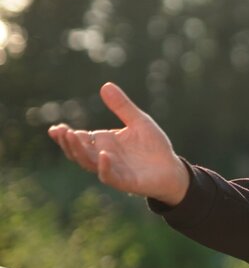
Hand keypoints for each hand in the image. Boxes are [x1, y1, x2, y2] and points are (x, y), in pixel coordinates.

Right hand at [48, 82, 188, 205]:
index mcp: (105, 143)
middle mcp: (105, 157)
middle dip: (69, 142)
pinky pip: (110, 177)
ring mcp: (114, 170)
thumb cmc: (153, 146)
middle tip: (61, 131)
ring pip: (90, 163)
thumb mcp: (138, 121)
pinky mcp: (126, 182)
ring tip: (73, 136)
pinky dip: (105, 167)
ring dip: (80, 151)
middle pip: (79, 152)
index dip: (66, 135)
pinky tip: (105, 155)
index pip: (80, 139)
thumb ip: (122, 106)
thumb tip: (105, 85)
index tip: (56, 128)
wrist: (172, 169)